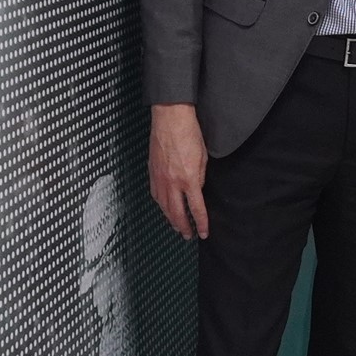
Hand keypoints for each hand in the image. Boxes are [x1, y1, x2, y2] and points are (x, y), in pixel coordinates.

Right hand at [148, 104, 208, 239]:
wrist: (170, 119)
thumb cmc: (190, 135)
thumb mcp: (203, 159)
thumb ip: (200, 178)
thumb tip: (197, 191)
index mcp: (188, 179)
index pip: (196, 208)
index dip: (200, 223)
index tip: (204, 233)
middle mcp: (171, 182)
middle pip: (176, 212)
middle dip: (183, 226)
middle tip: (188, 236)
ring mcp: (159, 178)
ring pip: (163, 206)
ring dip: (170, 219)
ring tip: (176, 227)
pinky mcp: (152, 172)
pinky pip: (155, 194)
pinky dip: (160, 205)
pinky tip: (164, 208)